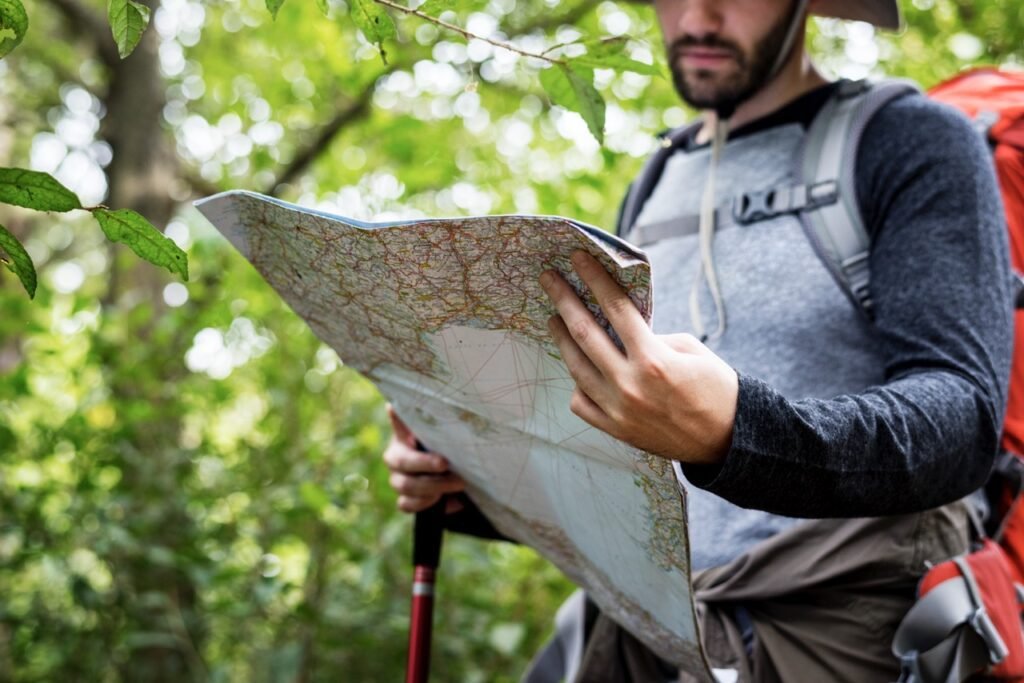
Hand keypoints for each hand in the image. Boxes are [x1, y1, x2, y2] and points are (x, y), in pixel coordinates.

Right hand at [383, 405, 465, 512]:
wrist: (455, 482)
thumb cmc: (450, 454)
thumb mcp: (447, 440)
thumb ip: (440, 427)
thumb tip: (423, 408)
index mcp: (404, 437)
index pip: (397, 423)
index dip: (396, 417)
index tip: (397, 409)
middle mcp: (396, 457)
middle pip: (403, 461)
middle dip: (426, 463)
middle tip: (445, 463)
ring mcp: (397, 480)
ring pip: (406, 485)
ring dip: (434, 486)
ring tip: (457, 483)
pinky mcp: (404, 500)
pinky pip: (407, 504)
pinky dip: (426, 503)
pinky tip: (444, 499)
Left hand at [539, 250, 738, 464]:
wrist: (728, 438)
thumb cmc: (715, 388)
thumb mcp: (690, 350)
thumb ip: (651, 337)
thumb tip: (620, 327)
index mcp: (653, 358)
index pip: (615, 309)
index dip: (594, 279)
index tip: (578, 259)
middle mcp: (630, 384)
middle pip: (585, 333)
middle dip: (564, 300)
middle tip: (549, 279)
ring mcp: (619, 409)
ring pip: (576, 367)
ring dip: (561, 339)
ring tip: (554, 319)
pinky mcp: (616, 430)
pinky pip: (581, 403)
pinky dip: (577, 384)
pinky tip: (577, 368)